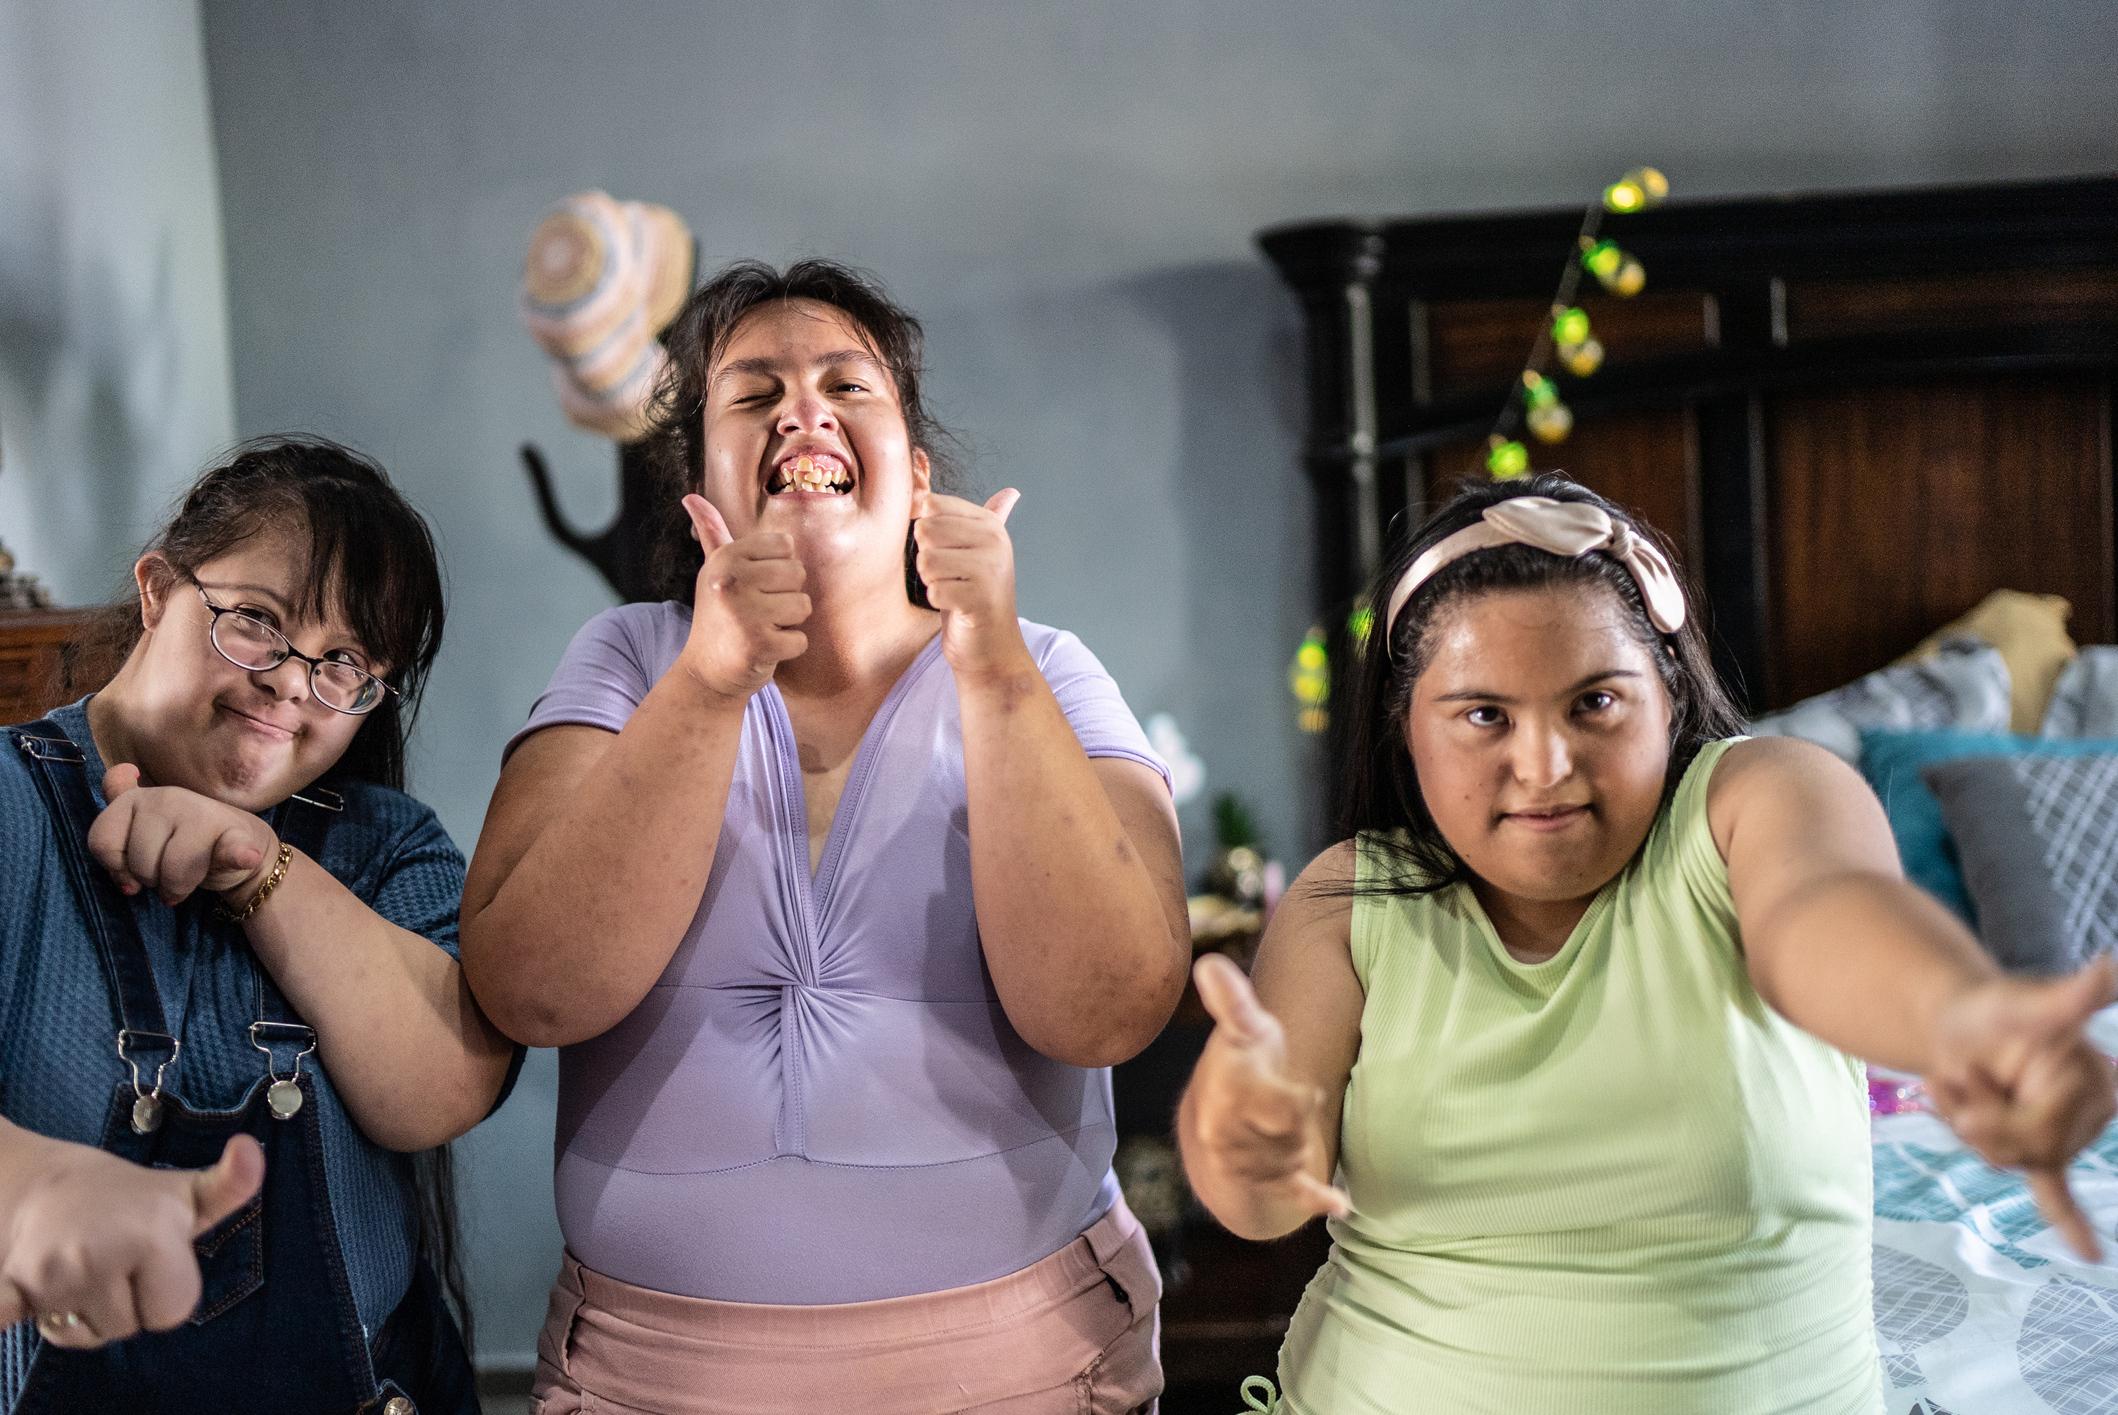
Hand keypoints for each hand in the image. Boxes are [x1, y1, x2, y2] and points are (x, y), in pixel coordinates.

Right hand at [0, 1134, 263, 1347]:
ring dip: (83, 1314)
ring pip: (81, 1337)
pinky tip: (23, 1294)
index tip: (153, 1259)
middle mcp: (101, 1253)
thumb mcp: (186, 1191)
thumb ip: (232, 1184)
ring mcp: (52, 1272)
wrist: (42, 1183)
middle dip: (125, 1305)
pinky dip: (11, 1314)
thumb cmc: (127, 1196)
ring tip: (84, 1268)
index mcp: (152, 1234)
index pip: (173, 1314)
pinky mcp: (10, 1285)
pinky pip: (9, 1320)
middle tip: (115, 1261)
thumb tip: (250, 1150)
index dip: (165, 1292)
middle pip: (127, 1329)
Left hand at [89, 766, 277, 906]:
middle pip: (138, 863)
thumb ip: (117, 804)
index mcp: (138, 798)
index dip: (114, 864)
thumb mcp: (143, 822)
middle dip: (151, 879)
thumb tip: (123, 771)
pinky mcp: (237, 836)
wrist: (243, 846)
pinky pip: (232, 849)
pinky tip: (245, 858)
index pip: (103, 841)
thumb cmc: (182, 839)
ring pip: (172, 871)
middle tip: (166, 874)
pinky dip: (239, 855)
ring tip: (186, 881)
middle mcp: (168, 798)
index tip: (130, 865)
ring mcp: (204, 814)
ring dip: (177, 887)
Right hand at [679, 495, 810, 702]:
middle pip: (798, 573)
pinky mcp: (759, 645)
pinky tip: (763, 650)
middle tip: (759, 612)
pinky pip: (801, 639)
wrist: (706, 672)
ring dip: (788, 623)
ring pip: (803, 606)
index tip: (756, 586)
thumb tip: (690, 496)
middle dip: (786, 597)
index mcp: (726, 558)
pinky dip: (788, 649)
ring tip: (761, 629)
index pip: (786, 545)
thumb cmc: (718, 615)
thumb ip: (711, 534)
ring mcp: (745, 613)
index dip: (779, 569)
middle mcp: (732, 580)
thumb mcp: (713, 571)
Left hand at [913, 490, 1028, 680]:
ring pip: (927, 562)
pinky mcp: (980, 597)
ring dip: (933, 582)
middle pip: (925, 531)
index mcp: (990, 524)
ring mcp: (991, 568)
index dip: (926, 531)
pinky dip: (940, 603)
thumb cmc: (974, 596)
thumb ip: (971, 519)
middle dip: (928, 559)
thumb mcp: (974, 551)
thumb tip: (1007, 491)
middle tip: (951, 576)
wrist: (991, 646)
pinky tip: (958, 607)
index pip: (932, 505)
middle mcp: (995, 541)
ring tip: (954, 591)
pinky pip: (934, 590)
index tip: (947, 552)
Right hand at [1186, 953, 1350, 1222]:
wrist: (1214, 1122)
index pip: (1276, 1102)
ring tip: (1284, 1128)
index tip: (1306, 1094)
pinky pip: (1293, 1195)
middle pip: (1292, 1134)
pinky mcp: (1263, 1185)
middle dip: (1298, 1120)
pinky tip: (1340, 1204)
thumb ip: (1232, 1000)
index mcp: (1226, 1091)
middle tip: (1292, 1102)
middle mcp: (1225, 1132)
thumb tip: (1209, 962)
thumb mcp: (1241, 1029)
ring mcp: (1241, 1162)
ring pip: (1294, 1160)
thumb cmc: (1241, 1063)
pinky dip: (1316, 1200)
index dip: (1298, 1100)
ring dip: (1299, 1146)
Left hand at [1927, 956, 2117, 1259]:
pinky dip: (2073, 1224)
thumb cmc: (1990, 1008)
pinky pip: (2059, 1193)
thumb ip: (2069, 998)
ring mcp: (2066, 1129)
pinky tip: (2090, 1254)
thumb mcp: (2020, 1004)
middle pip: (2022, 1153)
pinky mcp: (2040, 1142)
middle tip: (1959, 1076)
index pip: (2036, 1133)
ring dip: (1967, 1128)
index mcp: (2095, 1081)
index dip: (1985, 1109)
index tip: (1963, 1073)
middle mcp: (2092, 1110)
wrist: (1958, 1019)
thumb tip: (2113, 968)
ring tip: (1965, 1084)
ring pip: (2009, 1162)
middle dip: (1974, 1121)